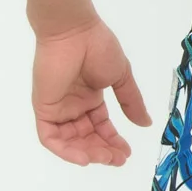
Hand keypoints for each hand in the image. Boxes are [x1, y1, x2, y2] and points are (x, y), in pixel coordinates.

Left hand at [32, 16, 151, 165]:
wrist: (75, 31)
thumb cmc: (98, 47)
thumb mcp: (122, 78)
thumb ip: (132, 102)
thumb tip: (146, 123)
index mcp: (90, 98)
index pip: (101, 127)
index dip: (113, 141)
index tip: (127, 152)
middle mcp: (73, 105)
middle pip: (87, 137)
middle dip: (103, 151)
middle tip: (118, 159)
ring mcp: (58, 107)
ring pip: (69, 141)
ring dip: (87, 153)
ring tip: (105, 158)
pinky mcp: (44, 108)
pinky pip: (50, 137)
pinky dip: (65, 151)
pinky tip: (84, 157)